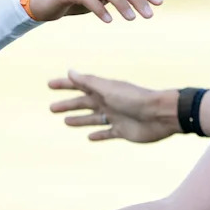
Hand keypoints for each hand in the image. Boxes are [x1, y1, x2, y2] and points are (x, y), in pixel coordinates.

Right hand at [49, 70, 180, 142]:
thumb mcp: (108, 89)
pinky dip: (98, 135)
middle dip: (68, 105)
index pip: (79, 85)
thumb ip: (89, 82)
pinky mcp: (123, 131)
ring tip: (66, 122)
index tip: (49, 85)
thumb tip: (69, 71)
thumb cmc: (135, 99)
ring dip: (79, 120)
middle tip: (51, 108)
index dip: (64, 85)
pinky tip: (90, 137)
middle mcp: (108, 102)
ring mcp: (115, 117)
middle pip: (83, 103)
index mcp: (104, 90)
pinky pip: (107, 133)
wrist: (160, 115)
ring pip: (92, 118)